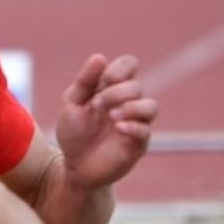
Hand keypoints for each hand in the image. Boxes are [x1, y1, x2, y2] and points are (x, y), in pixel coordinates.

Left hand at [55, 53, 157, 190]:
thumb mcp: (72, 103)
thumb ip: (85, 81)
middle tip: (97, 106)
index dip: (118, 69)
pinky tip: (117, 128)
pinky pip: (145, 130)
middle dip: (115, 93)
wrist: (75, 166)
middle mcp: (128, 103)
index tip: (102, 82)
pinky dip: (133, 126)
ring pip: (151, 106)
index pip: (129, 65)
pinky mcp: (138, 144)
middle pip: (136, 86)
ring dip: (131, 107)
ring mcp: (135, 124)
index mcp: (113, 89)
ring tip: (112, 116)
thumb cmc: (74, 133)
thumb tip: (100, 56)